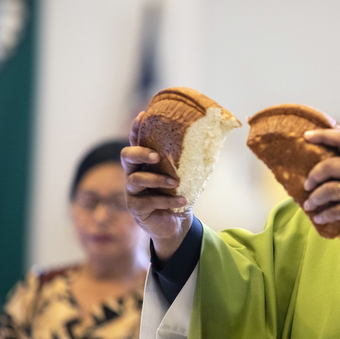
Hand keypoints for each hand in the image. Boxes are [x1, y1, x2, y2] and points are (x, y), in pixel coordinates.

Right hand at [122, 112, 192, 260]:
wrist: (176, 223)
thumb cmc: (179, 194)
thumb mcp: (186, 175)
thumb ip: (190, 161)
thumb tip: (212, 140)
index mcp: (145, 162)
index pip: (137, 141)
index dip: (137, 129)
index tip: (142, 115)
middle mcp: (134, 173)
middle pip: (127, 156)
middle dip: (140, 153)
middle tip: (156, 156)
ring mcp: (132, 191)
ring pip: (136, 179)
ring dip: (157, 180)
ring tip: (175, 183)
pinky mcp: (136, 208)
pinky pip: (148, 201)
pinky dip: (167, 201)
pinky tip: (182, 201)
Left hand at [302, 128, 339, 238]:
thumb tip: (336, 155)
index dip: (322, 134)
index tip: (306, 135)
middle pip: (328, 165)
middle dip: (312, 175)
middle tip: (307, 183)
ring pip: (328, 190)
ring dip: (314, 198)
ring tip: (309, 204)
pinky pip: (335, 211)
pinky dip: (324, 215)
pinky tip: (320, 217)